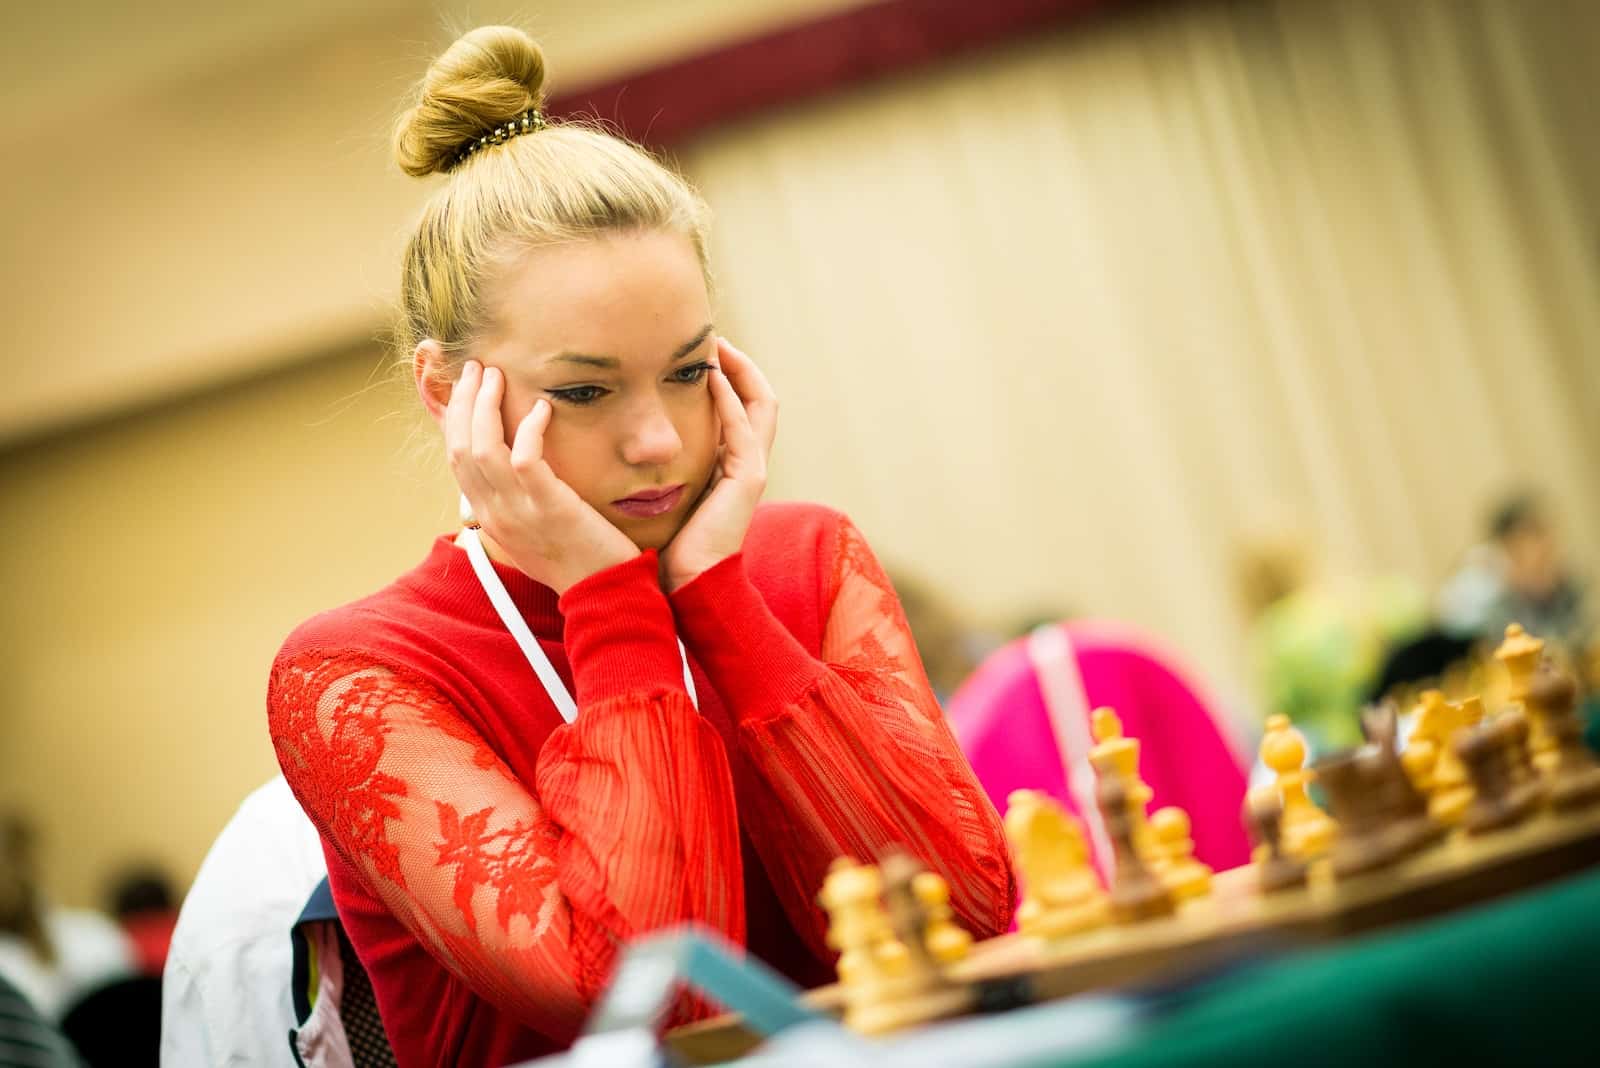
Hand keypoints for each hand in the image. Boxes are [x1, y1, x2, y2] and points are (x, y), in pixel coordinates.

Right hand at [447, 360, 638, 593]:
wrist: (604, 594)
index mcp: (489, 516)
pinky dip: (530, 428)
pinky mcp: (549, 508)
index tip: (465, 386)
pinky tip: (544, 408)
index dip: (455, 418)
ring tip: (499, 375)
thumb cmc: (577, 558)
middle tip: (477, 366)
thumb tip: (511, 470)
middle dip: (465, 401)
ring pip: (483, 448)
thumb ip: (517, 500)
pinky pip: (525, 459)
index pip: (455, 458)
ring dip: (487, 405)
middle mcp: (494, 514)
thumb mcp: (534, 530)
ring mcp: (518, 512)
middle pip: (460, 447)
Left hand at [661, 339, 777, 591]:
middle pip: (760, 399)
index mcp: (730, 467)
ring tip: (716, 345)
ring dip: (739, 371)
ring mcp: (752, 469)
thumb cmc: (667, 545)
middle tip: (714, 338)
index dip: (728, 378)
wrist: (686, 584)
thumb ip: (656, 467)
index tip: (699, 354)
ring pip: (761, 404)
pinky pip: (743, 426)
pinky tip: (709, 377)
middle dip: (740, 365)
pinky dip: (728, 398)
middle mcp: (748, 463)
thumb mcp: (663, 495)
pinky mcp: (748, 478)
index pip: (740, 409)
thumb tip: (620, 445)